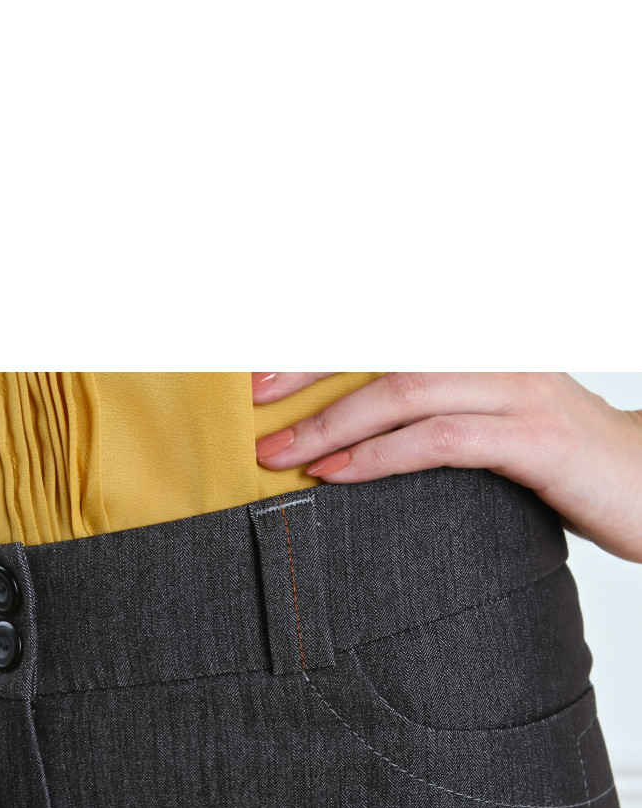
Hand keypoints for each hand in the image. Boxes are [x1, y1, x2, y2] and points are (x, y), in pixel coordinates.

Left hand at [252, 372, 641, 562]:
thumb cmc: (557, 460)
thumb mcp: (487, 425)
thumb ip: (426, 416)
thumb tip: (340, 436)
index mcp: (478, 343)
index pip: (385, 331)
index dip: (320, 342)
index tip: (260, 368)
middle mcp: (495, 351)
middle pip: (383, 344)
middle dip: (308, 367)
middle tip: (251, 399)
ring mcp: (517, 389)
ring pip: (404, 389)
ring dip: (330, 423)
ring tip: (277, 454)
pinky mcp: (534, 438)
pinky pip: (441, 439)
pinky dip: (379, 457)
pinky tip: (336, 476)